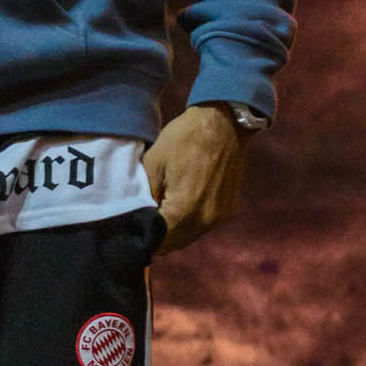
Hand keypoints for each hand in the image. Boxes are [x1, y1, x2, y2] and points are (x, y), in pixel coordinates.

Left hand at [143, 105, 246, 253]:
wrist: (223, 122)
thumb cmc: (184, 138)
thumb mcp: (154, 164)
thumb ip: (146, 197)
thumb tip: (142, 217)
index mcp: (184, 210)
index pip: (160, 240)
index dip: (146, 237)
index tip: (136, 230)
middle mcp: (206, 220)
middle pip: (176, 243)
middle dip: (160, 236)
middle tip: (146, 222)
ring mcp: (220, 216)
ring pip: (191, 235)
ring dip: (177, 230)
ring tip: (163, 213)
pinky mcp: (230, 208)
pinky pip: (205, 224)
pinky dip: (192, 221)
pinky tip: (183, 205)